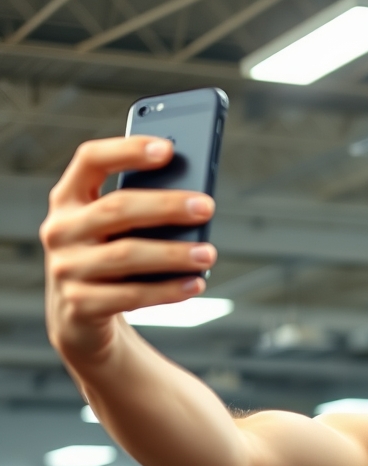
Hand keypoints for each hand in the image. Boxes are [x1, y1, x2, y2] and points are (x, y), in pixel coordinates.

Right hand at [40, 135, 217, 363]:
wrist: (79, 317)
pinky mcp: (80, 305)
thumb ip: (140, 211)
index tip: (168, 148)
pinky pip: (131, 295)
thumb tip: (192, 203)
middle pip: (117, 208)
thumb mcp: (115, 231)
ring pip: (126, 254)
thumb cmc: (108, 259)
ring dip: (173, 254)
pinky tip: (195, 284)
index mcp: (68, 198)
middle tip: (207, 207)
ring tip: (208, 253)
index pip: (90, 160)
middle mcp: (61, 229)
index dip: (127, 150)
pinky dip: (168, 290)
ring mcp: (66, 268)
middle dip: (165, 206)